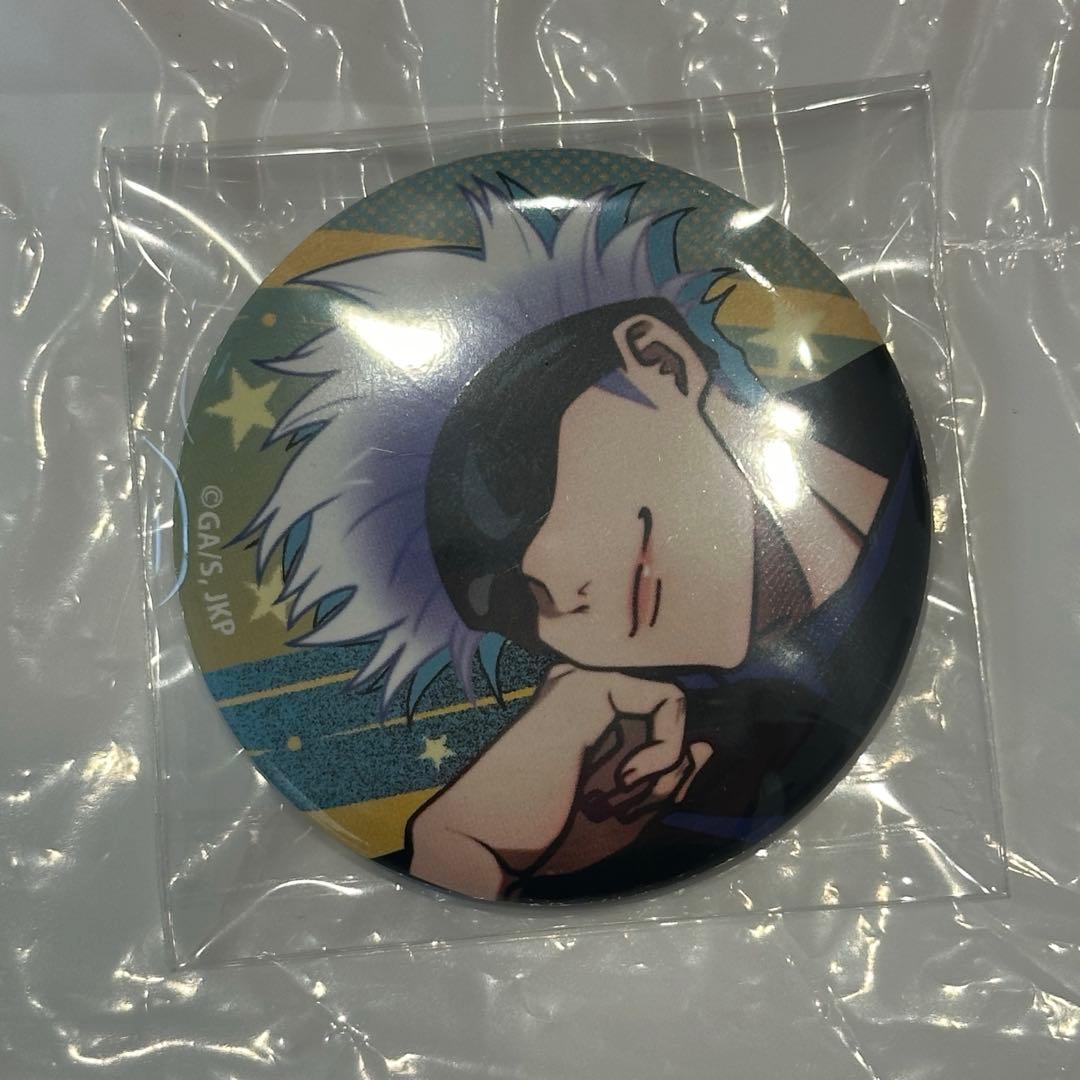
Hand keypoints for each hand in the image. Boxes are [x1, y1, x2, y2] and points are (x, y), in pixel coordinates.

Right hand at [408, 663, 712, 897]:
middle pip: (671, 726)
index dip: (668, 776)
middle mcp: (592, 699)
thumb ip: (666, 782)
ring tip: (612, 796)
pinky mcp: (592, 684)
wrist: (488, 839)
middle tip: (612, 806)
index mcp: (593, 728)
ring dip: (660, 768)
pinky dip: (665, 748)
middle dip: (662, 779)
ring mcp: (590, 686)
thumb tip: (704, 747)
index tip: (626, 810)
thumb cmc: (544, 836)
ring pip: (675, 713)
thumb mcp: (624, 818)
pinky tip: (626, 777)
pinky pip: (669, 700)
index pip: (662, 735)